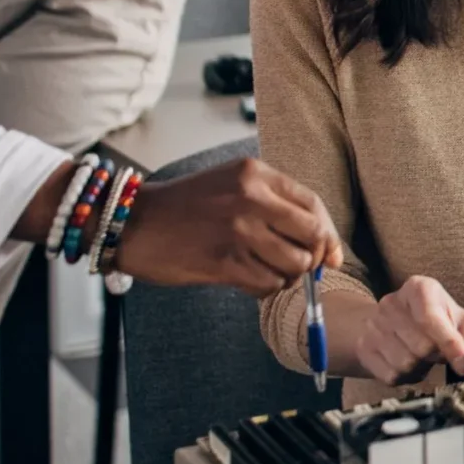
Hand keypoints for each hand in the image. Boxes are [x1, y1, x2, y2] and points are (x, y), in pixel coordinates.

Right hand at [110, 157, 342, 295]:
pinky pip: (268, 284)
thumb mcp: (231, 184)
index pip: (313, 206)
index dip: (329, 234)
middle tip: (300, 268)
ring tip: (266, 272)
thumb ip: (274, 204)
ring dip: (287, 276)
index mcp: (256, 175)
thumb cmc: (184, 207)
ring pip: (294, 264)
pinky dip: (265, 288)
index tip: (330, 254)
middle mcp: (252, 198)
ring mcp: (239, 231)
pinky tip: (248, 281)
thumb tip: (323, 243)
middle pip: (313, 236)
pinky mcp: (224, 261)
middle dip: (313, 258)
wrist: (133, 222)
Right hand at [355, 275, 463, 384]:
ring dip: (420, 368)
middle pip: (421, 347)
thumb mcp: (463, 323)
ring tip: (422, 356)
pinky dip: (405, 377)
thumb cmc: (441, 322)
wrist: (399, 325)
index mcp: (419, 287)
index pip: (431, 318)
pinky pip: (390, 376)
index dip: (449, 343)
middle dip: (435, 356)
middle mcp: (391, 302)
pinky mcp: (363, 347)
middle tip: (437, 351)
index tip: (462, 362)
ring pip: (405, 364)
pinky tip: (407, 363)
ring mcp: (372, 325)